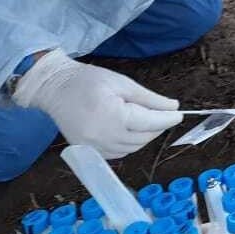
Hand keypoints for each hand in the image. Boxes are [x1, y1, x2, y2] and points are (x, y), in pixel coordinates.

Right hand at [11, 49, 182, 158]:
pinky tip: (131, 130)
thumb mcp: (122, 83)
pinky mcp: (88, 151)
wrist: (54, 89)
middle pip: (143, 138)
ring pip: (132, 148)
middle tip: (165, 114)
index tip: (180, 114)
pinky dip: (129, 144)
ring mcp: (94, 147)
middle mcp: (103, 137)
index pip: (149, 123)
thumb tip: (173, 107)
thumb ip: (148, 98)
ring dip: (145, 136)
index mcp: (113, 117)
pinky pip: (118, 153)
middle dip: (158, 127)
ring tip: (149, 120)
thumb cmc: (88, 80)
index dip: (168, 119)